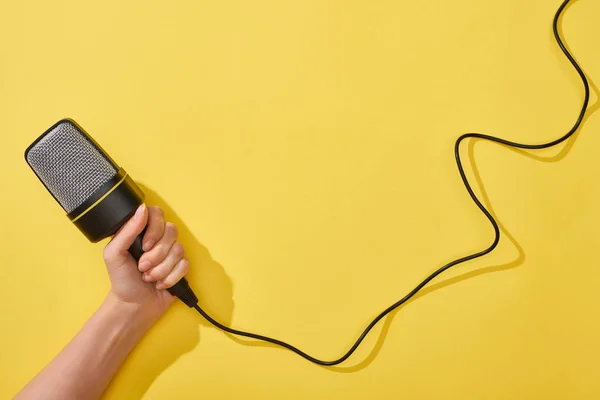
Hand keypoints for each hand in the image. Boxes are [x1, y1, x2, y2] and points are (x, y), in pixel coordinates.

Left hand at [102, 204, 189, 321]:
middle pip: (171, 231)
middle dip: (157, 254)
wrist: (132, 306)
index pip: (157, 214)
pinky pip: (185, 265)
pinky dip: (171, 278)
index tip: (145, 245)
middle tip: (142, 267)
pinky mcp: (180, 267)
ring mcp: (171, 252)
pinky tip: (160, 284)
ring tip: (149, 277)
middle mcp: (158, 239)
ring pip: (179, 250)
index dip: (155, 229)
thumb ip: (126, 231)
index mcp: (141, 231)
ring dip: (162, 269)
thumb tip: (143, 209)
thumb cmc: (121, 280)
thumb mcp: (114, 254)